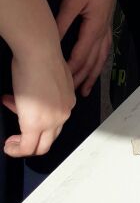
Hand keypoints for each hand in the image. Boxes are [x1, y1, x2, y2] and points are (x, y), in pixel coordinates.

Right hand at [3, 40, 75, 157]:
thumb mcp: (46, 78)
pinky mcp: (35, 124)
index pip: (54, 119)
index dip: (35, 119)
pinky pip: (27, 147)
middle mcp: (64, 112)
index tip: (20, 112)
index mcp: (68, 100)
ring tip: (11, 142)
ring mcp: (52, 120)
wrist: (39, 52)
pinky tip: (9, 146)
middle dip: (32, 139)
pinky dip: (16, 150)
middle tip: (17, 138)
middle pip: (50, 138)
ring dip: (24, 146)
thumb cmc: (41, 57)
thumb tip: (26, 101)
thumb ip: (42, 92)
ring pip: (41, 146)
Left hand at [56, 0, 120, 95]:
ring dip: (93, 74)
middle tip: (72, 96)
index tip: (61, 85)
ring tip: (87, 89)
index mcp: (94, 27)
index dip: (70, 72)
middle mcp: (102, 31)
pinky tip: (98, 64)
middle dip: (81, 79)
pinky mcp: (106, 22)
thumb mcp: (72, 1)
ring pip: (100, 57)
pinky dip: (101, 60)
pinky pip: (105, 48)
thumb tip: (52, 41)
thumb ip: (62, 22)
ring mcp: (107, 27)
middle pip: (92, 61)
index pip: (80, 56)